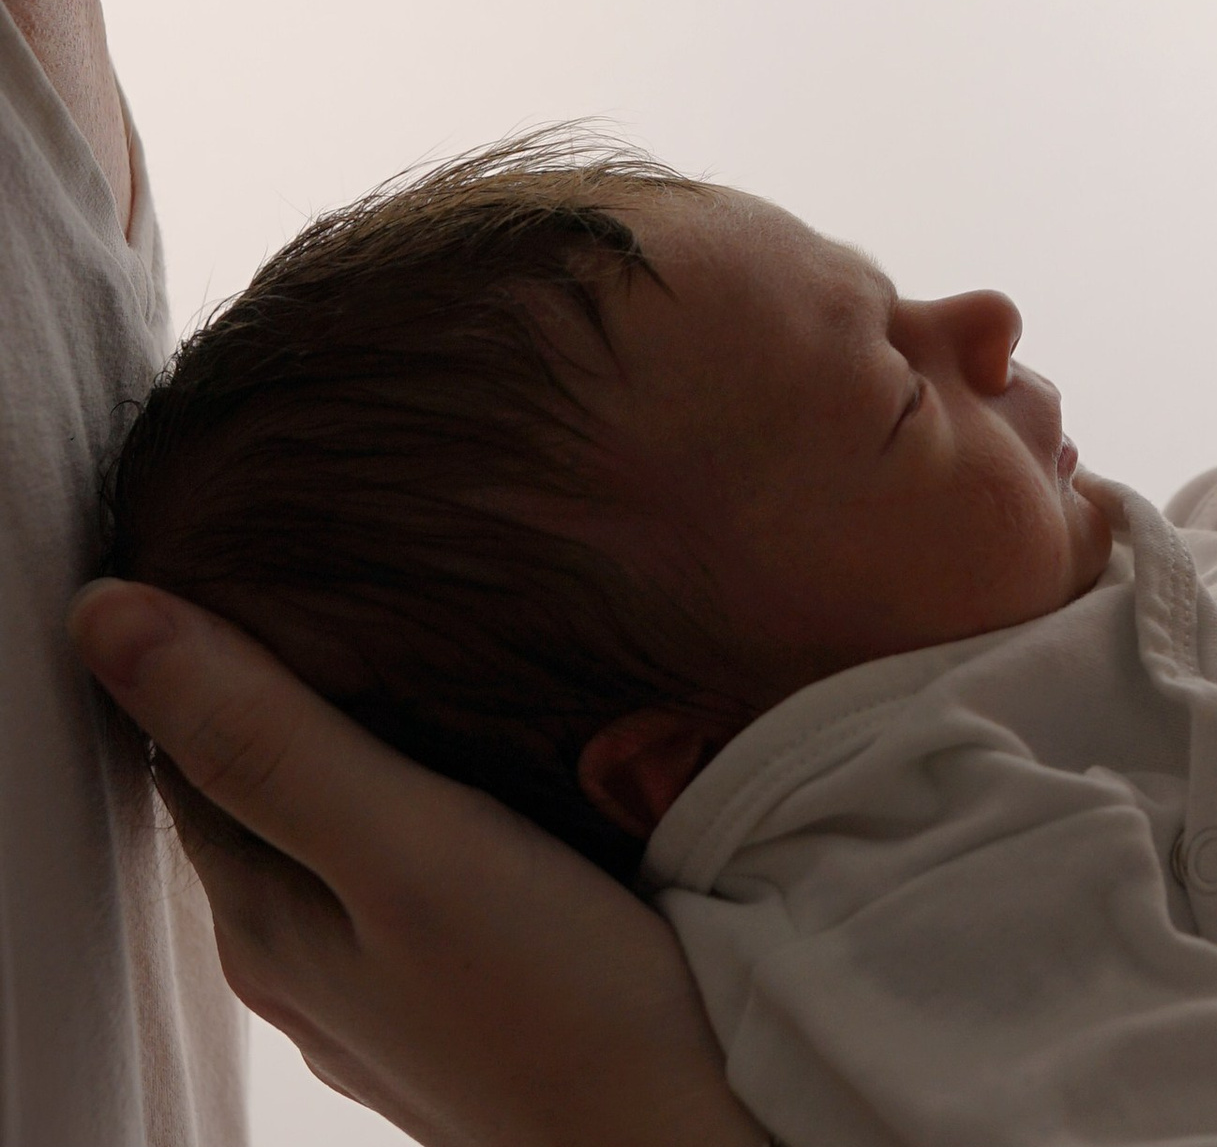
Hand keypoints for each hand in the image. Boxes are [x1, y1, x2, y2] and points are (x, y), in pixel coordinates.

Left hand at [70, 581, 761, 1146]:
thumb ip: (269, 736)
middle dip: (276, 687)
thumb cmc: (561, 1004)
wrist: (691, 1139)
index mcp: (264, 919)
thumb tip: (103, 618)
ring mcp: (387, 987)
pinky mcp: (470, 992)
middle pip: (256, 789)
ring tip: (411, 644)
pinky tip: (481, 769)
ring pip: (336, 831)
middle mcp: (304, 960)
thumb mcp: (407, 846)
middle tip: (333, 572)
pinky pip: (412, 869)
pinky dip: (421, 800)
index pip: (181, 750)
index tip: (252, 551)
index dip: (201, 646)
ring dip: (354, 744)